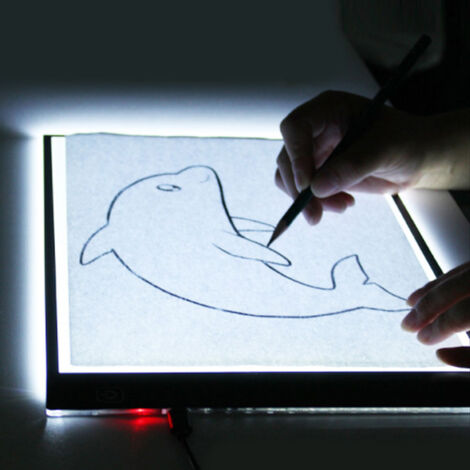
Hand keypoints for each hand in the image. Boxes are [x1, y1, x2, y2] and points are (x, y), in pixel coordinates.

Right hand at [275, 91, 428, 223]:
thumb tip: (317, 187)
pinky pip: (304, 190)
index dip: (296, 155)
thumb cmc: (406, 141)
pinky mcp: (319, 172)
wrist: (416, 158)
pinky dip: (317, 203)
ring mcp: (315, 151)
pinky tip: (343, 203)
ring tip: (341, 206)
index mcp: (328, 109)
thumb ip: (352, 165)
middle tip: (315, 213)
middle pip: (288, 157)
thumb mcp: (385, 149)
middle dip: (299, 187)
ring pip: (291, 177)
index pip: (296, 127)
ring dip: (308, 199)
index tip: (307, 184)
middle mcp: (316, 129)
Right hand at [402, 262, 469, 367]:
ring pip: (458, 274)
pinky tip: (433, 288)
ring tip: (411, 303)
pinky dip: (446, 278)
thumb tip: (441, 355)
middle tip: (407, 324)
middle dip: (426, 308)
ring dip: (432, 290)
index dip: (438, 328)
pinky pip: (465, 267)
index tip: (422, 338)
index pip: (461, 315)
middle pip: (454, 290)